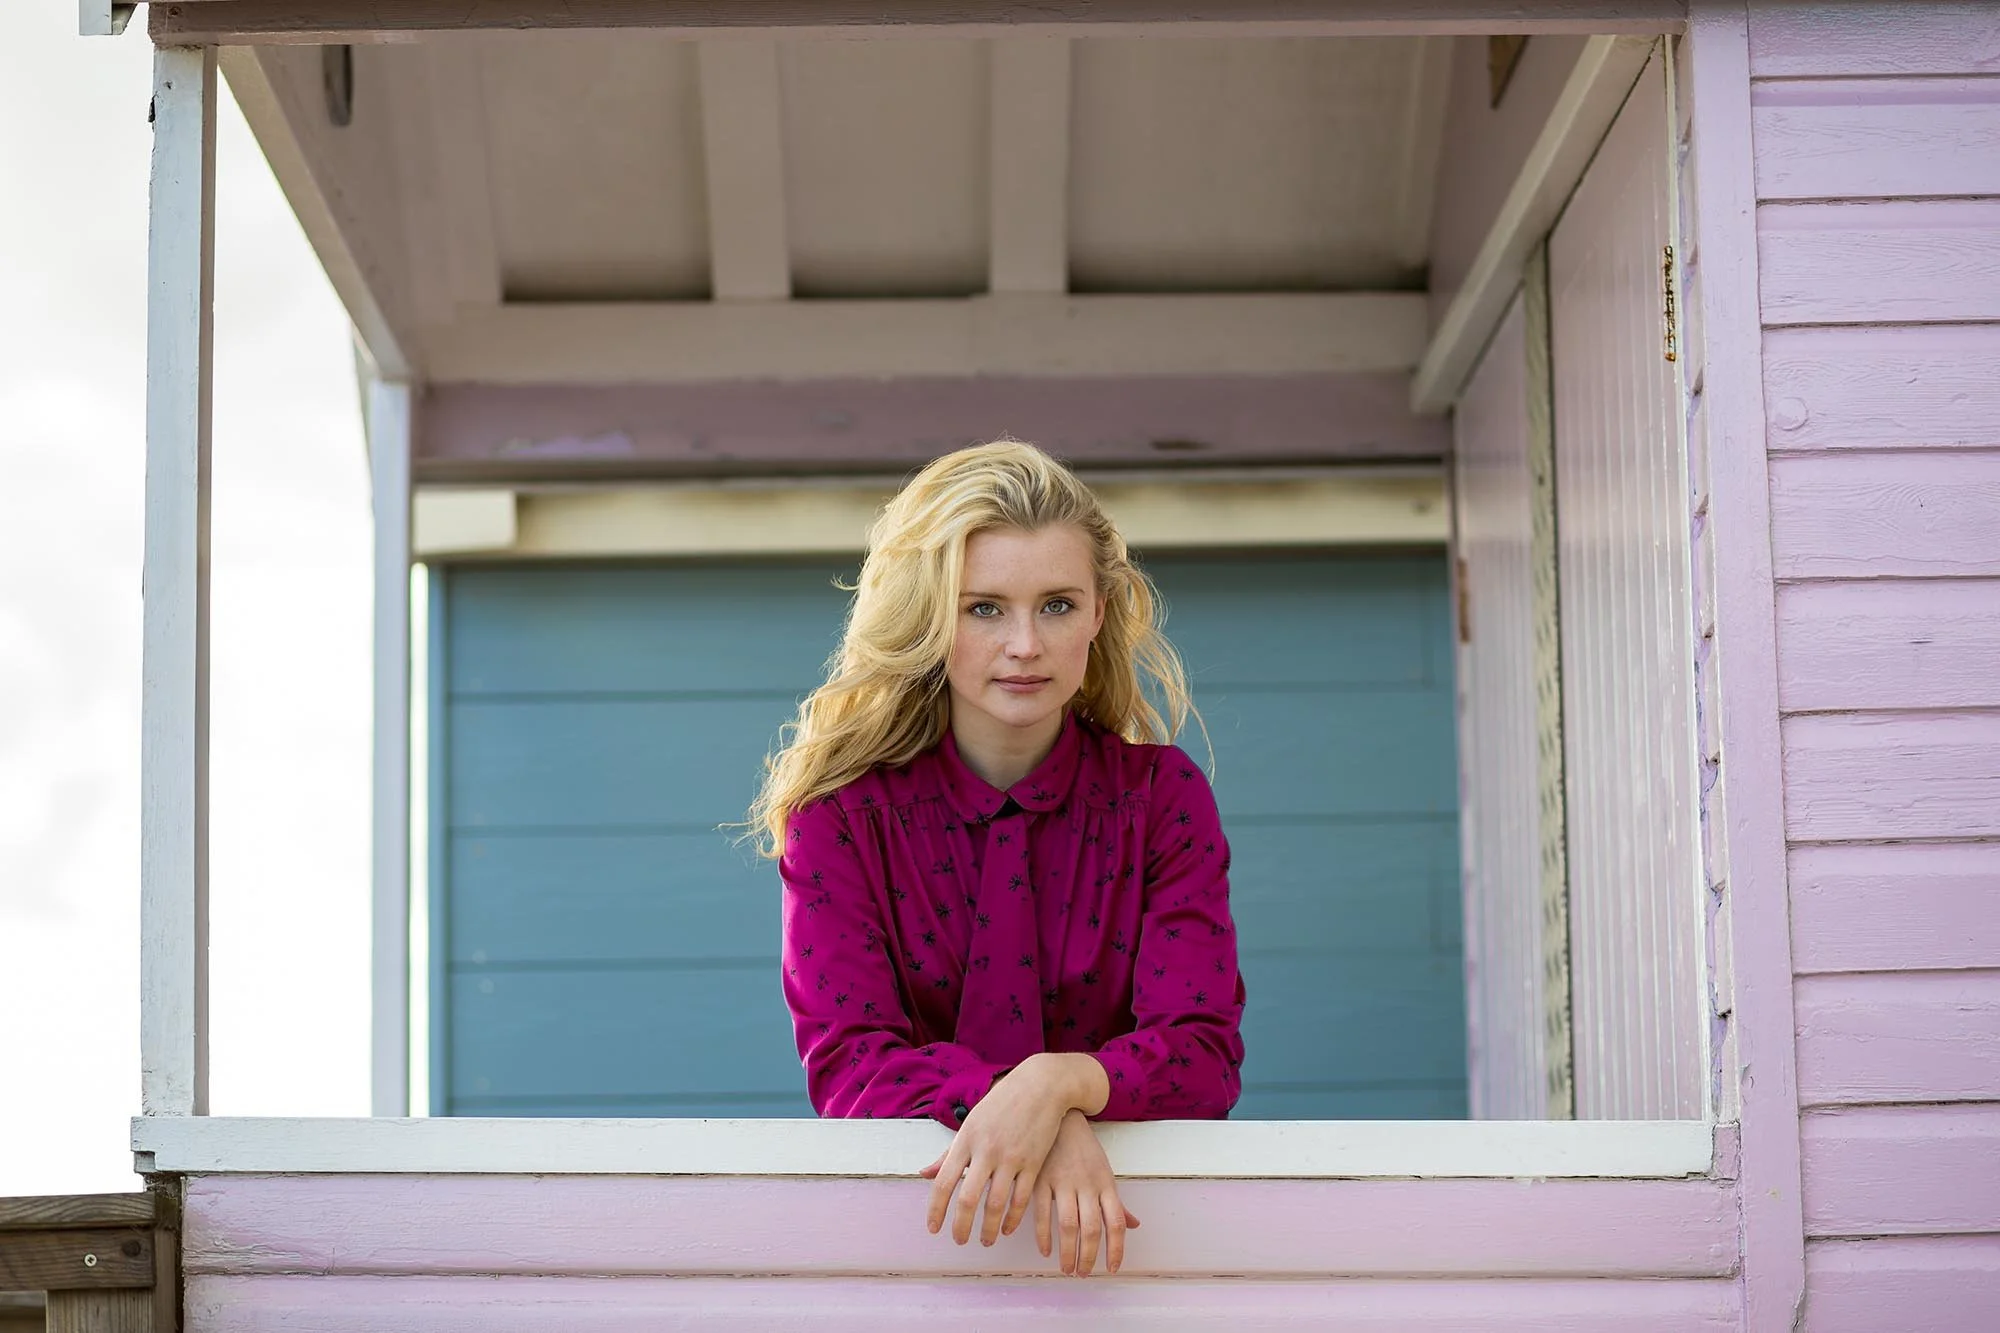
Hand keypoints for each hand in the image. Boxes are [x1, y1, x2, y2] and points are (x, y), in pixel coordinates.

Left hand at [919, 1053, 1107, 1247]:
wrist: (1041, 1085)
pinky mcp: (1033, 1163)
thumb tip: (925, 1173)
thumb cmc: (1002, 1103)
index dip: (936, 1210)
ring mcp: (1011, 1158)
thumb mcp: (972, 1122)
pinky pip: (1022, 1199)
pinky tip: (1007, 1228)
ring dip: (988, 1228)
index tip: (933, 1228)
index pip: (944, 1182)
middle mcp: (986, 1151)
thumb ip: (949, 1152)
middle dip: (961, 1226)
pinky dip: (1013, 1218)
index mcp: (966, 1140)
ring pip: (996, 1204)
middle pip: (968, 1199)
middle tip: (959, 1241)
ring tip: (985, 1240)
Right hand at [1033, 1110, 1139, 1275]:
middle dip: (1088, 1258)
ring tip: (1066, 1268)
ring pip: (1068, 1225)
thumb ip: (1117, 1202)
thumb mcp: (1105, 1172)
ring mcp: (1063, 1182)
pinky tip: (1046, 1249)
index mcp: (1106, 1184)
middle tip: (1083, 1274)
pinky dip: (1043, 1235)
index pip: (1116, 1223)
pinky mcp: (1041, 1179)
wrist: (1060, 1116)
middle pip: (1092, 1229)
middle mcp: (1087, 1185)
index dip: (1115, 1249)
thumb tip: (1134, 1225)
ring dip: (1067, 1253)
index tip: (1111, 1268)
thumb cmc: (1084, 1149)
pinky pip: (1041, 1213)